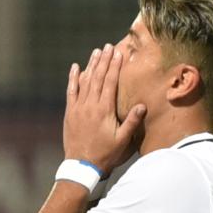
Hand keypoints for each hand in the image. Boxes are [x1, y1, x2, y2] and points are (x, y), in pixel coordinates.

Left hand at [63, 43, 146, 175]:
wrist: (81, 165)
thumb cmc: (105, 154)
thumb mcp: (122, 140)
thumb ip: (132, 122)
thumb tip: (142, 105)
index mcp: (104, 110)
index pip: (110, 82)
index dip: (115, 66)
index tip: (118, 53)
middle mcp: (90, 105)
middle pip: (98, 77)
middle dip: (104, 60)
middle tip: (109, 46)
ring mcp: (78, 108)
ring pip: (85, 81)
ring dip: (91, 65)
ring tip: (96, 52)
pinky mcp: (70, 112)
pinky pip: (71, 91)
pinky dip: (73, 79)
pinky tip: (76, 67)